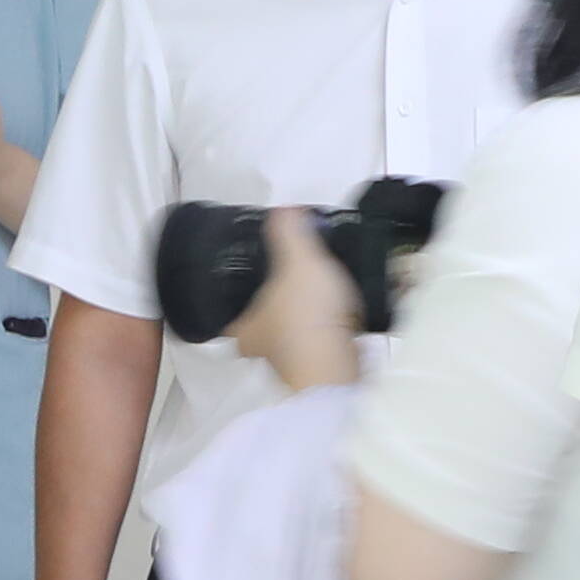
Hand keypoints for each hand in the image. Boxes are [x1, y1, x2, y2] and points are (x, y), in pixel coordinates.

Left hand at [227, 215, 364, 390]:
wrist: (340, 368)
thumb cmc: (308, 319)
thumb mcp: (298, 260)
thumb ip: (290, 231)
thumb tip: (286, 208)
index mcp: (246, 328)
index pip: (232, 314)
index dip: (239, 300)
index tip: (250, 286)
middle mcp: (265, 352)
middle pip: (266, 327)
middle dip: (279, 310)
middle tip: (295, 287)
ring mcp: (296, 365)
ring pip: (296, 338)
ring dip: (310, 322)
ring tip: (327, 296)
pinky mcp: (325, 370)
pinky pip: (326, 345)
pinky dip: (334, 332)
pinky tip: (348, 317)